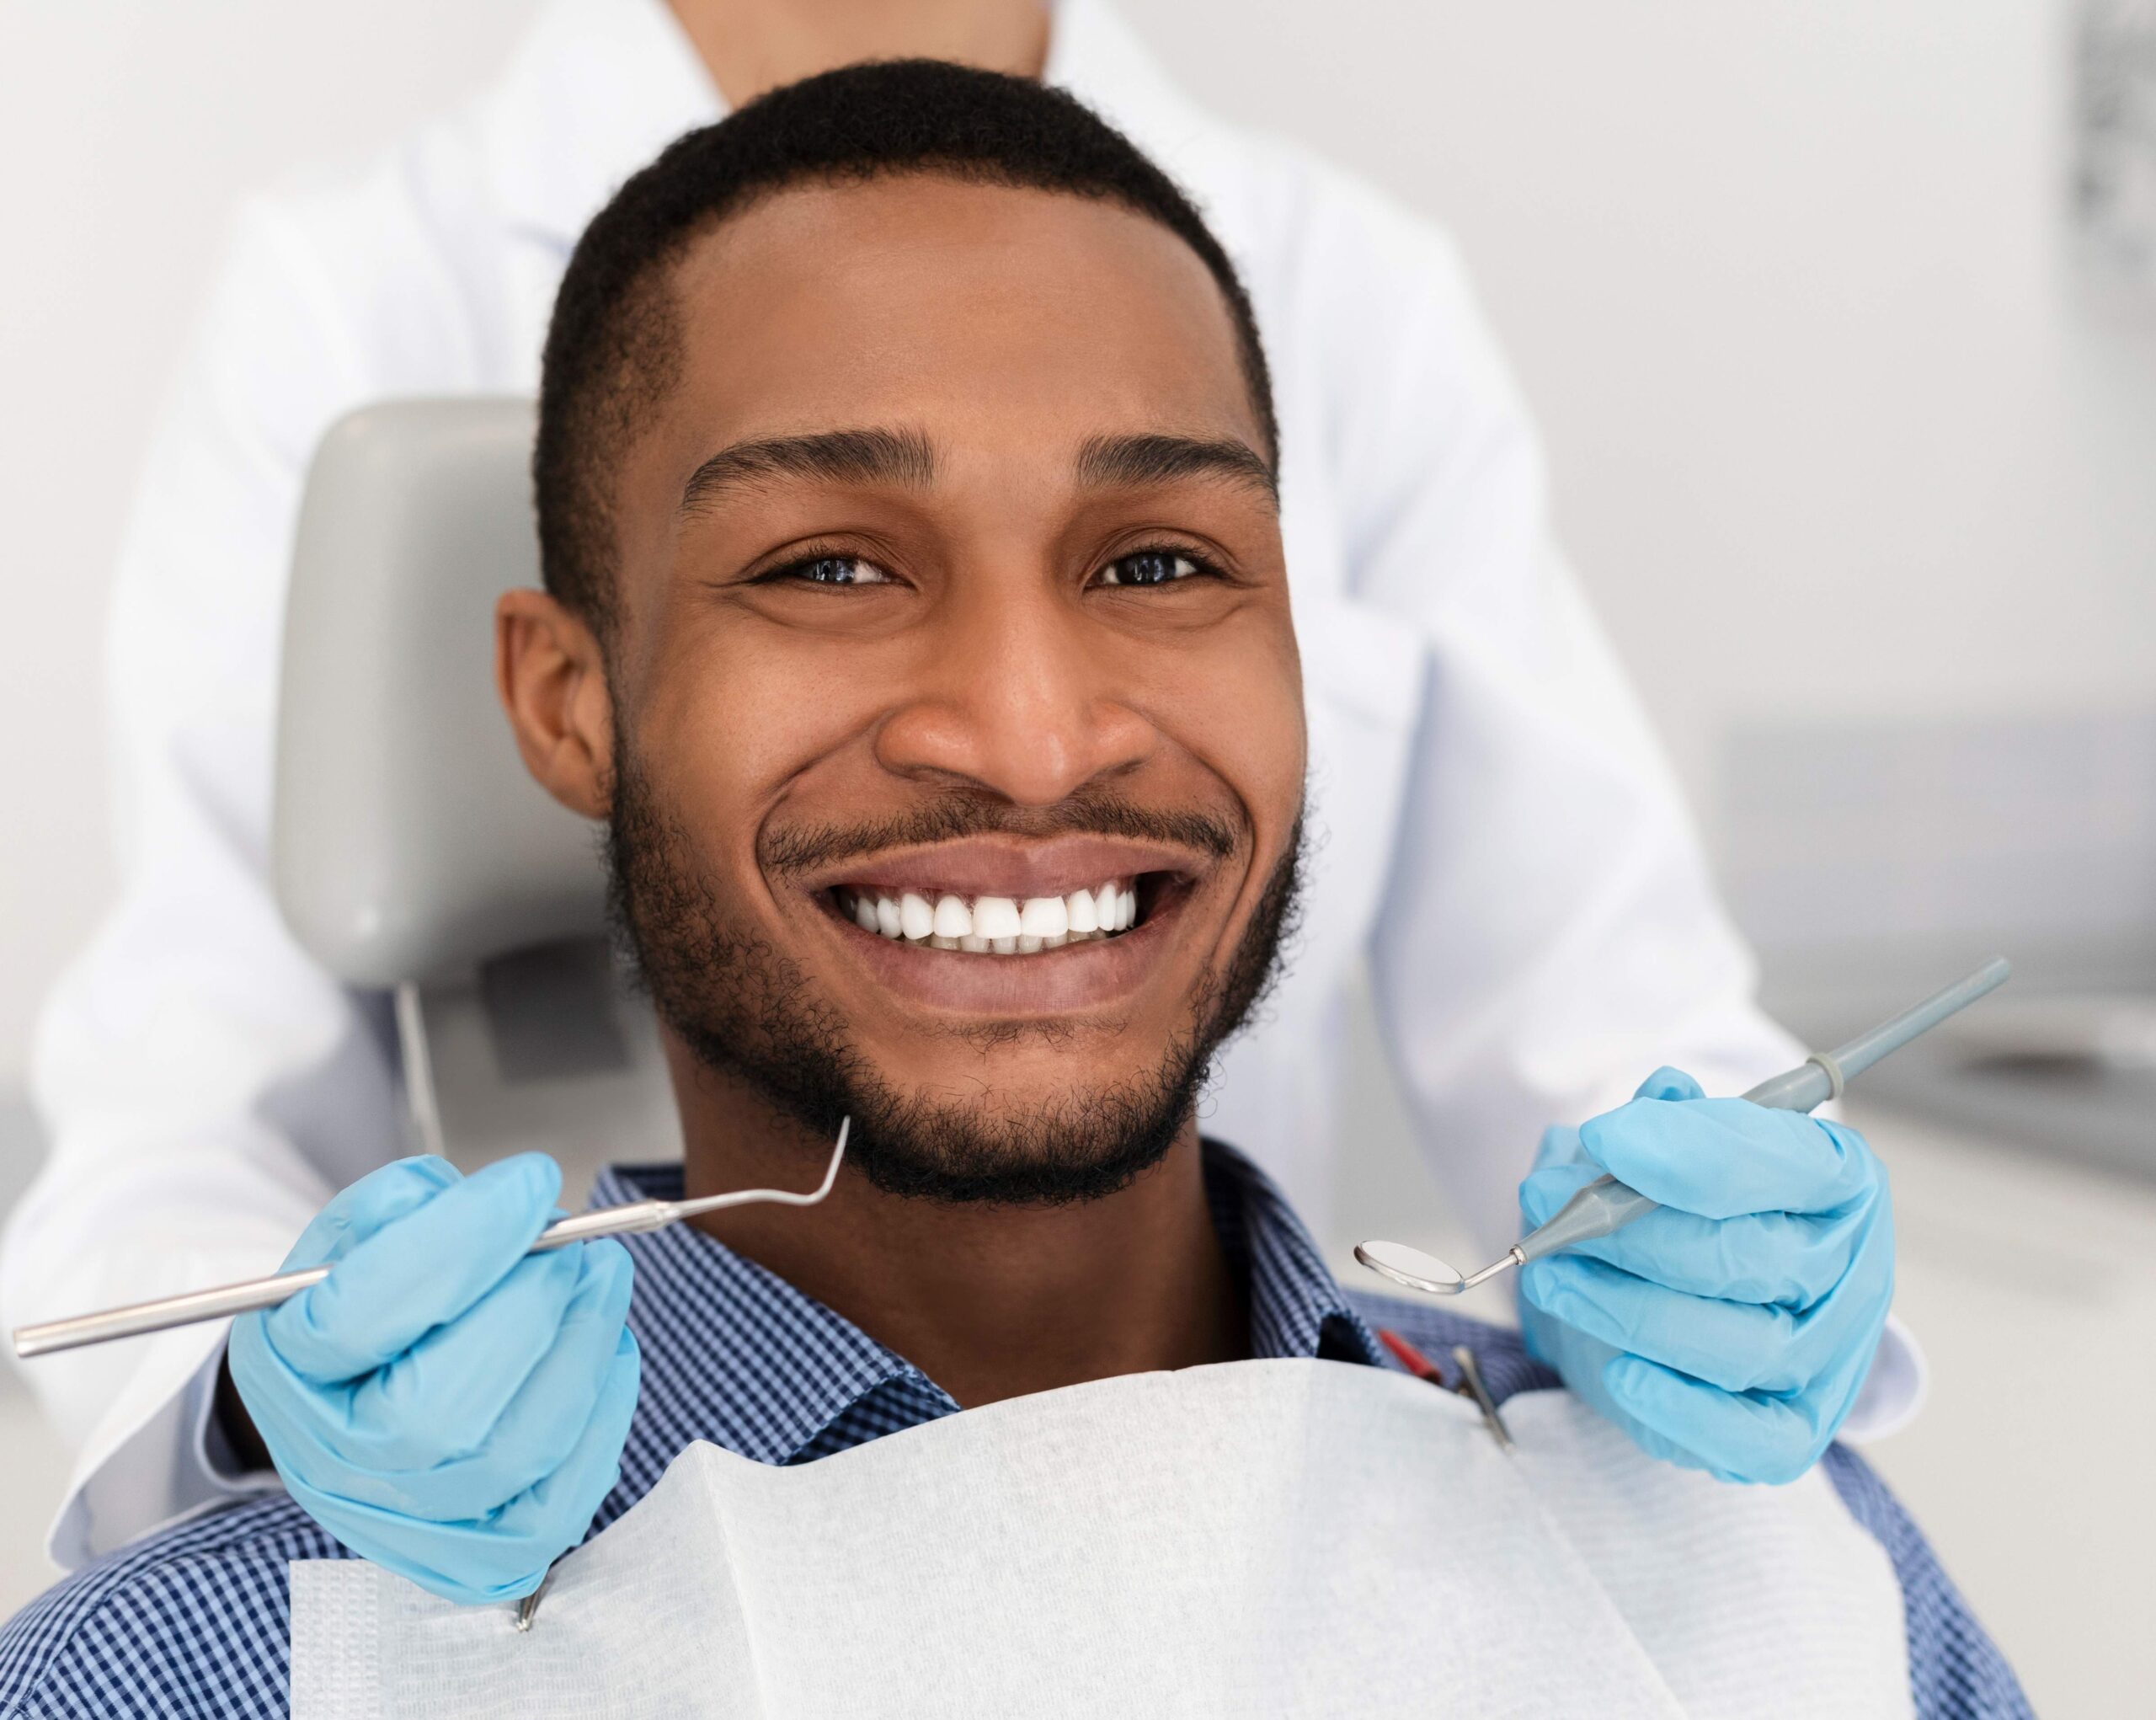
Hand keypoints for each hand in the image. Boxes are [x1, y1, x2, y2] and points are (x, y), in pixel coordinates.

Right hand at [226, 1153, 639, 1603]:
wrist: (364, 1388)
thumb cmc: (367, 1297)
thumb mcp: (357, 1233)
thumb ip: (406, 1208)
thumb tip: (502, 1207)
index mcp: (285, 1370)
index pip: (357, 1320)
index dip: (460, 1243)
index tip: (531, 1181)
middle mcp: (330, 1463)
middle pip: (434, 1415)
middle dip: (528, 1310)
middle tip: (578, 1245)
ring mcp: (402, 1523)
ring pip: (508, 1458)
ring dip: (578, 1354)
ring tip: (600, 1281)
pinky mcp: (477, 1555)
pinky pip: (556, 1506)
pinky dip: (600, 1420)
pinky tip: (604, 1353)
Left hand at [1516, 1067, 1891, 1483]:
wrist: (1688, 1299)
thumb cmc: (1684, 1209)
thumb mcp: (1670, 1151)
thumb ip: (1666, 1125)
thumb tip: (1664, 1094)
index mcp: (1838, 1180)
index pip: (1788, 1161)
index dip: (1692, 1151)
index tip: (1603, 1137)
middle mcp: (1851, 1268)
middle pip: (1750, 1257)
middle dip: (1631, 1232)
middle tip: (1546, 1206)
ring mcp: (1831, 1356)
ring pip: (1745, 1345)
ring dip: (1631, 1311)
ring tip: (1554, 1278)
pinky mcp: (1795, 1429)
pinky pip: (1755, 1441)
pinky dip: (1685, 1410)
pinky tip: (1623, 1374)